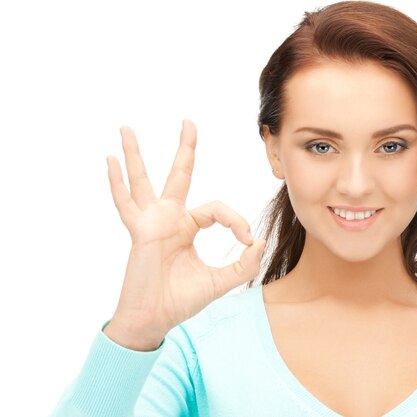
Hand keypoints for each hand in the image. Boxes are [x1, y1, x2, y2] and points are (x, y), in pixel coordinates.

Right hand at [103, 120, 264, 349]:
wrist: (154, 320)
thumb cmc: (181, 300)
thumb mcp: (221, 282)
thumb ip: (242, 264)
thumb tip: (260, 241)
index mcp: (188, 227)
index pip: (217, 210)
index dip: (236, 219)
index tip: (247, 239)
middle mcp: (170, 219)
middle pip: (179, 176)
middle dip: (184, 149)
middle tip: (188, 122)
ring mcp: (152, 223)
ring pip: (144, 181)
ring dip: (136, 155)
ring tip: (126, 128)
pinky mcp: (140, 233)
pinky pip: (126, 204)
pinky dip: (117, 183)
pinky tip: (110, 160)